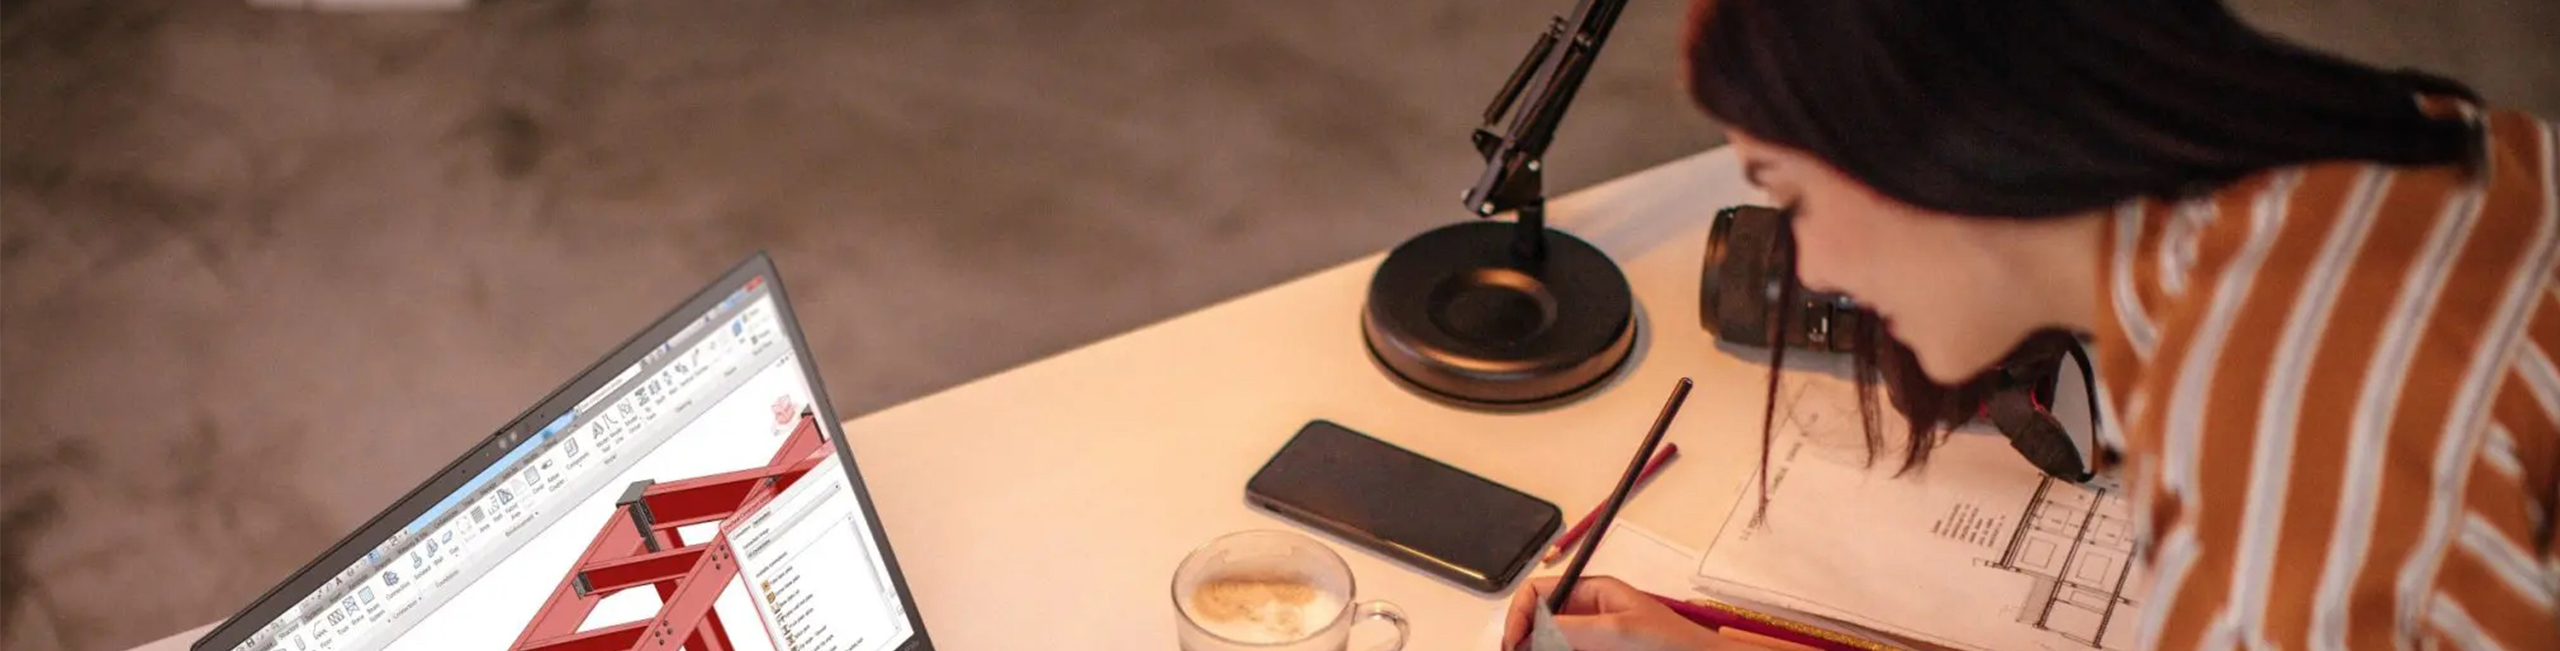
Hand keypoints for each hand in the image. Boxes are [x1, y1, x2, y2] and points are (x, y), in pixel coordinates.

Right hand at [1500, 576, 1745, 650]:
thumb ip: (1571, 630)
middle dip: (1526, 641)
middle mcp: (1586, 613)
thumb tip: (1529, 637)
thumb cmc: (1670, 643)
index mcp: (1590, 592)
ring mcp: (1592, 638)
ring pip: (1552, 642)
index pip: (1537, 593)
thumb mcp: (1618, 631)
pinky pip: (1569, 650)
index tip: (1513, 646)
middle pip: (1538, 622)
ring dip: (1541, 648)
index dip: (1518, 616)